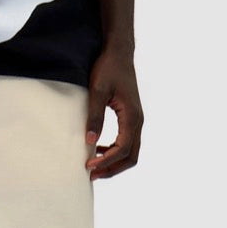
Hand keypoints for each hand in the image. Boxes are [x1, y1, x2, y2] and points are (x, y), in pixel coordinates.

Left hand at [85, 46, 142, 179]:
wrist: (119, 52)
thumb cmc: (108, 68)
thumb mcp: (97, 90)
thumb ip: (94, 116)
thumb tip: (90, 141)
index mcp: (132, 116)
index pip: (122, 149)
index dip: (106, 161)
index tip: (88, 165)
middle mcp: (138, 120)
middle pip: (131, 156)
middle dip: (112, 168)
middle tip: (92, 174)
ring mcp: (137, 119)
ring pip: (131, 151)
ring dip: (114, 162)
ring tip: (94, 166)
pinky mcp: (132, 117)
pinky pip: (128, 141)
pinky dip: (116, 151)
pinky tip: (99, 149)